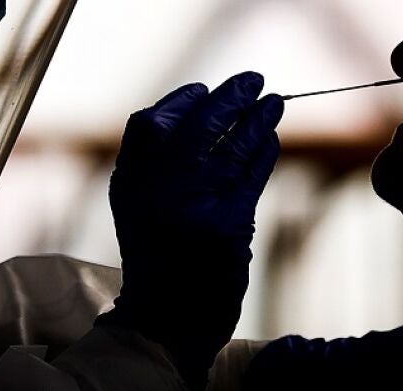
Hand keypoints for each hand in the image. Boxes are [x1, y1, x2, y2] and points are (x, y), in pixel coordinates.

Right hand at [98, 71, 283, 388]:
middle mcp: (154, 192)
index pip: (148, 123)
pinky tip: (270, 140)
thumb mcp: (138, 206)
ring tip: (275, 103)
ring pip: (230, 148)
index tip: (204, 90)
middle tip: (254, 80)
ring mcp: (190, 209)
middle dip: (228, 99)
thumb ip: (156, 163)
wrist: (166, 322)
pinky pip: (250, 177)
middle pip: (195, 128)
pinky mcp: (226, 227)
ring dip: (256, 121)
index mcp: (127, 183)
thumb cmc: (157, 257)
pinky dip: (264, 154)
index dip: (179, 101)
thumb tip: (201, 108)